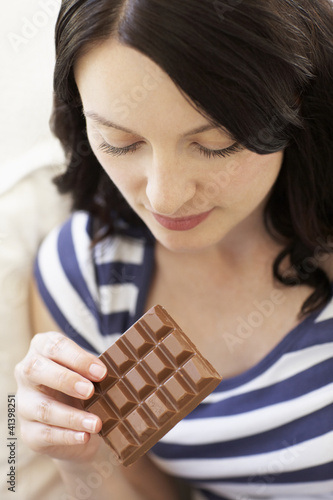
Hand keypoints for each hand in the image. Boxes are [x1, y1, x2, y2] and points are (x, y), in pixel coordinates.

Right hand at [15, 331, 107, 461]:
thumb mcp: (90, 371)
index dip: (77, 358)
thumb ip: (97, 367)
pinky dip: (67, 436)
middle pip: (36, 370)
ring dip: (72, 417)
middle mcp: (26, 373)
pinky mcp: (29, 432)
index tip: (101, 372)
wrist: (77, 423)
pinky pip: (46, 434)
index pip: (54, 347)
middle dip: (65, 380)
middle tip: (90, 391)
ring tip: (96, 423)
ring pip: (43, 408)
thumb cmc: (84, 384)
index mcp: (41, 348)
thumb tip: (115, 369)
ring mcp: (24, 403)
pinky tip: (85, 436)